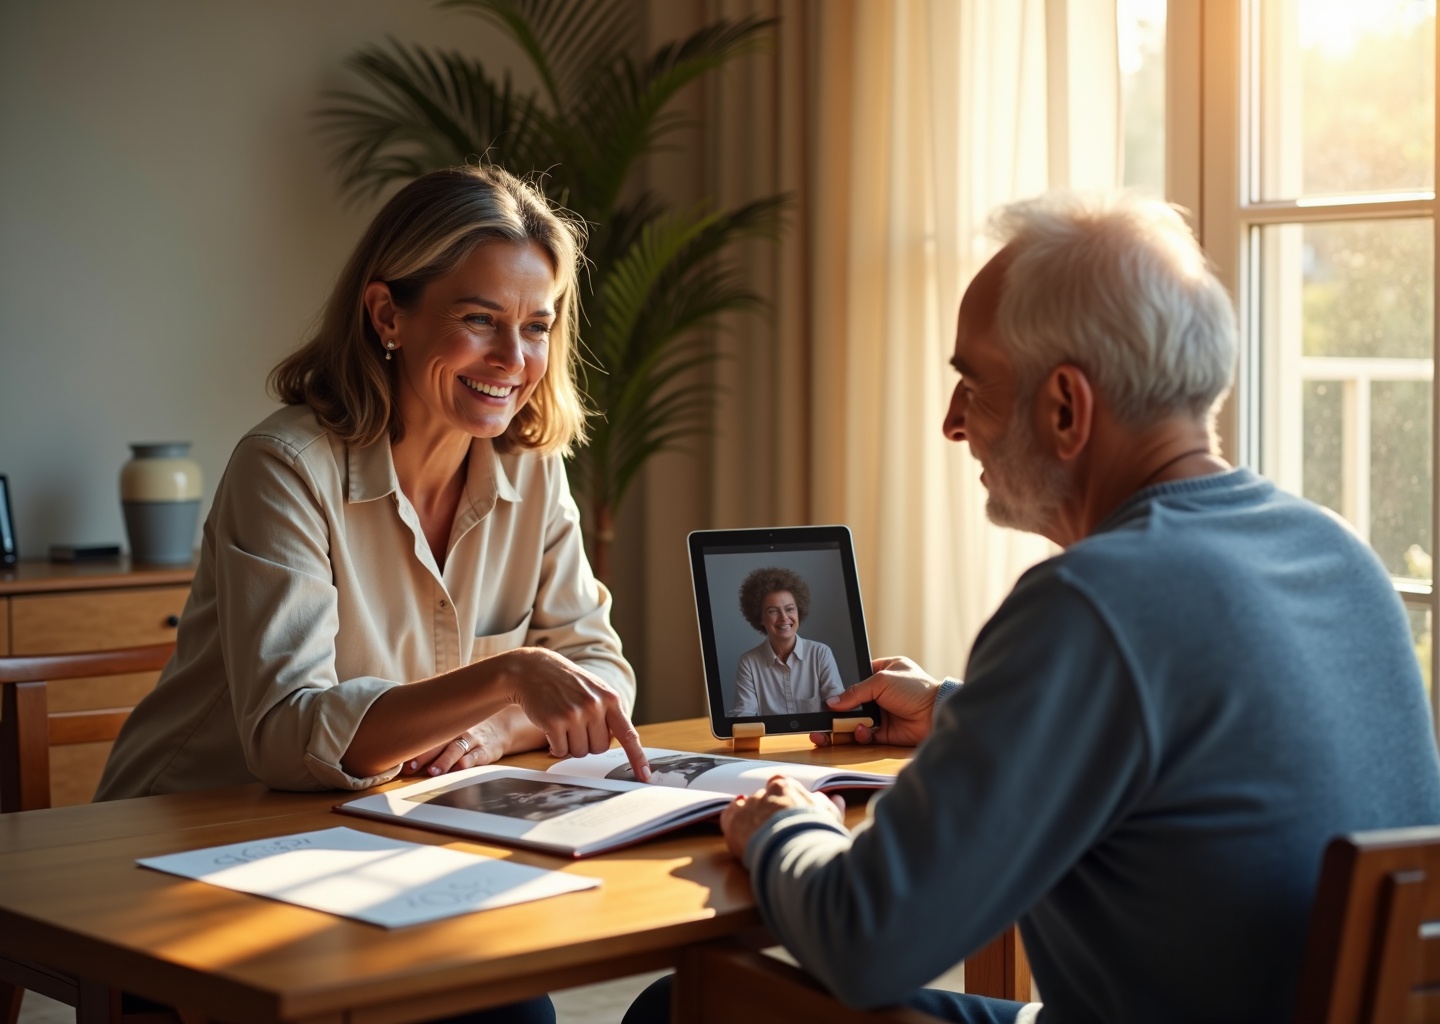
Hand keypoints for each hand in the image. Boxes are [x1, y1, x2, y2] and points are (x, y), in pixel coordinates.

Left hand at [401, 706, 526, 776]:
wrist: (503, 724)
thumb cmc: (468, 728)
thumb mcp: (452, 724)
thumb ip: (432, 731)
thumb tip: (402, 740)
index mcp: (446, 725)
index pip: (426, 735)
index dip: (412, 746)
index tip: (397, 757)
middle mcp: (457, 731)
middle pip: (437, 743)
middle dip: (423, 756)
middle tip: (410, 767)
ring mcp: (472, 741)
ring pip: (456, 750)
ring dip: (444, 761)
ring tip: (433, 771)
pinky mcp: (486, 751)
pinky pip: (476, 756)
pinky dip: (468, 761)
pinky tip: (461, 767)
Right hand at [496, 647, 650, 781]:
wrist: (534, 670)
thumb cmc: (567, 684)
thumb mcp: (595, 690)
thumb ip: (609, 714)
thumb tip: (619, 742)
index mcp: (610, 699)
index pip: (628, 734)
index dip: (637, 757)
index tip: (645, 776)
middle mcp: (594, 706)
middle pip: (599, 749)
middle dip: (588, 743)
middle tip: (576, 725)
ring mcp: (574, 714)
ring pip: (580, 753)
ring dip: (570, 745)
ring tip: (563, 724)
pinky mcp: (554, 722)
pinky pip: (561, 752)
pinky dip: (556, 747)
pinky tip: (551, 728)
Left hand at [720, 775, 845, 859]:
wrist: (794, 849)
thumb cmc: (814, 832)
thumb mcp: (830, 817)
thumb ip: (830, 805)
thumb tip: (837, 799)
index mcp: (785, 787)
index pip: (778, 785)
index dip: (781, 799)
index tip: (785, 811)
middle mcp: (764, 793)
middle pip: (762, 798)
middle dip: (766, 812)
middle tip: (774, 829)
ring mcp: (747, 807)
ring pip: (746, 808)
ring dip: (751, 819)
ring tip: (759, 836)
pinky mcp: (733, 823)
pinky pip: (728, 816)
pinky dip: (733, 821)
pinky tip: (740, 831)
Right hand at [809, 656, 940, 747]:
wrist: (935, 714)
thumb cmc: (916, 689)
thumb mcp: (882, 681)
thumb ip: (855, 691)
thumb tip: (832, 702)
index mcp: (884, 672)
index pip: (856, 677)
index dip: (842, 686)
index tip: (827, 694)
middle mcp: (882, 693)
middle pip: (853, 702)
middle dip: (839, 710)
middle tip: (823, 717)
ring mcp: (883, 713)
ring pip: (855, 720)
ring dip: (845, 725)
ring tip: (834, 729)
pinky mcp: (885, 733)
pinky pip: (865, 735)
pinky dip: (860, 735)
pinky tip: (861, 731)